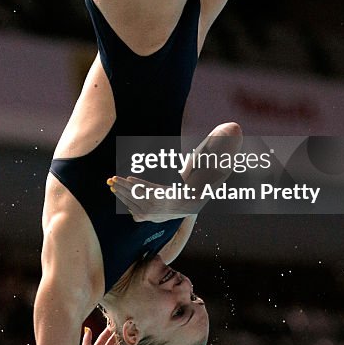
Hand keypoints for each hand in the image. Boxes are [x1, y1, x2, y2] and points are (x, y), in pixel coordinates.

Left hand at [109, 121, 242, 222]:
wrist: (194, 200)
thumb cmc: (200, 178)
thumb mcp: (208, 162)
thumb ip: (218, 145)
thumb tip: (234, 127)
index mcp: (178, 197)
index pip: (156, 192)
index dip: (142, 187)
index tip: (129, 178)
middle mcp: (167, 209)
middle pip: (142, 199)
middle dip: (126, 189)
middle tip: (112, 179)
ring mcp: (158, 214)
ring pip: (135, 205)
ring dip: (121, 193)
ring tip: (110, 181)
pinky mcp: (149, 217)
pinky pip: (133, 209)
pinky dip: (124, 199)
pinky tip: (116, 189)